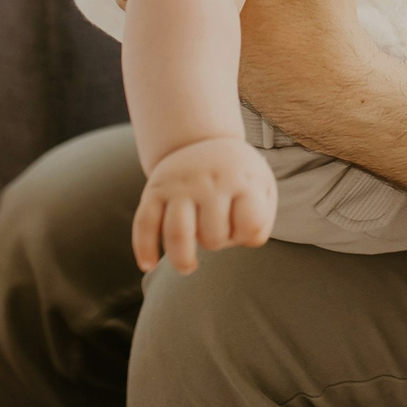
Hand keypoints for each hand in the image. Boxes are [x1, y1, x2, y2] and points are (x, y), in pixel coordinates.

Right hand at [134, 135, 276, 273]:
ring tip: (188, 267)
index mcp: (241, 180)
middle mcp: (209, 182)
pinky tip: (148, 265)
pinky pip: (144, 224)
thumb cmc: (236, 175)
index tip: (243, 226)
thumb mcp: (261, 186)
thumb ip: (261, 219)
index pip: (250, 225)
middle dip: (217, 243)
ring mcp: (179, 186)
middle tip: (217, 233)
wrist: (200, 139)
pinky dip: (144, 249)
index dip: (247, 235)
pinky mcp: (154, 191)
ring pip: (177, 233)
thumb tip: (241, 243)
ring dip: (182, 259)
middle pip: (213, 235)